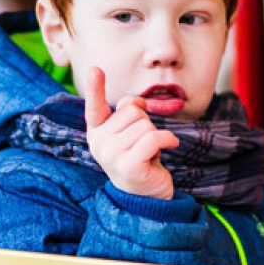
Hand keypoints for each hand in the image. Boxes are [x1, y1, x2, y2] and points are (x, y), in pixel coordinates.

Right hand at [83, 67, 178, 199]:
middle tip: (144, 145)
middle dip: (146, 124)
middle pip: (132, 112)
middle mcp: (99, 143)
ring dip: (156, 137)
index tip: (95, 68)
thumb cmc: (141, 158)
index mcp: (97, 133)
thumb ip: (128, 114)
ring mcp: (111, 155)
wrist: (147, 195)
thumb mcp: (131, 134)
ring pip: (145, 125)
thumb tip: (134, 103)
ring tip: (149, 153)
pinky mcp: (129, 165)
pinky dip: (168, 140)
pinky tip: (169, 147)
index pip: (94, 107)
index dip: (95, 87)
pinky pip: (154, 138)